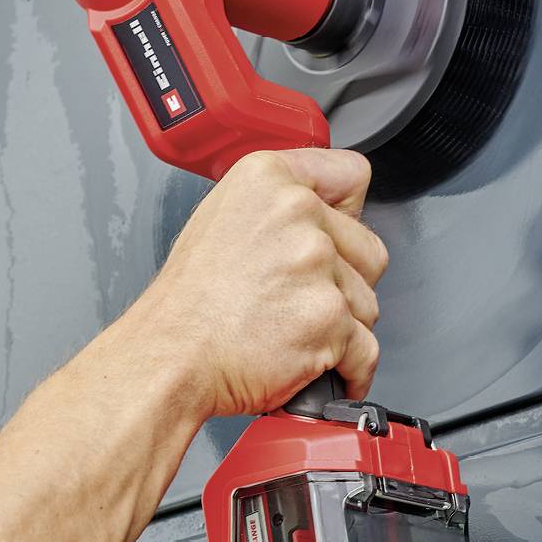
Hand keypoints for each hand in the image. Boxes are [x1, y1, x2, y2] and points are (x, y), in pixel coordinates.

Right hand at [127, 148, 387, 418]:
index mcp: (268, 177)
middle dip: (346, 281)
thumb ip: (277, 205)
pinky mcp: (329, 317)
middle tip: (299, 298)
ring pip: (368, 303)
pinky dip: (348, 366)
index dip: (346, 213)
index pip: (352, 175)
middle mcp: (297, 211)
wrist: (172, 356)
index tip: (335, 235)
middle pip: (369, 249)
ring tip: (291, 331)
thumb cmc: (187, 303)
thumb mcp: (220, 218)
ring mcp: (316, 263)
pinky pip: (366, 349)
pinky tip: (316, 362)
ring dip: (341, 326)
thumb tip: (322, 215)